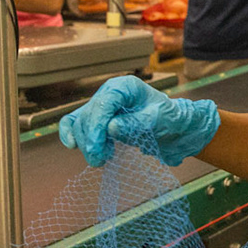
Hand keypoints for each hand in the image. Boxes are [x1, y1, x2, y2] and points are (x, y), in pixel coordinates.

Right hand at [57, 75, 219, 167]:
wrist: (175, 129)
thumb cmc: (169, 120)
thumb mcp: (158, 120)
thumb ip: (136, 123)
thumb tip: (110, 127)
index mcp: (126, 87)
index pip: (104, 103)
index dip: (96, 126)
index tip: (96, 147)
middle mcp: (110, 92)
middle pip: (89, 114)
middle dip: (90, 139)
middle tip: (99, 160)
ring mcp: (103, 105)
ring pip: (81, 122)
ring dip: (86, 142)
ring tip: (101, 159)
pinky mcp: (99, 119)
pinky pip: (76, 123)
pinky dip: (72, 134)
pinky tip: (72, 146)